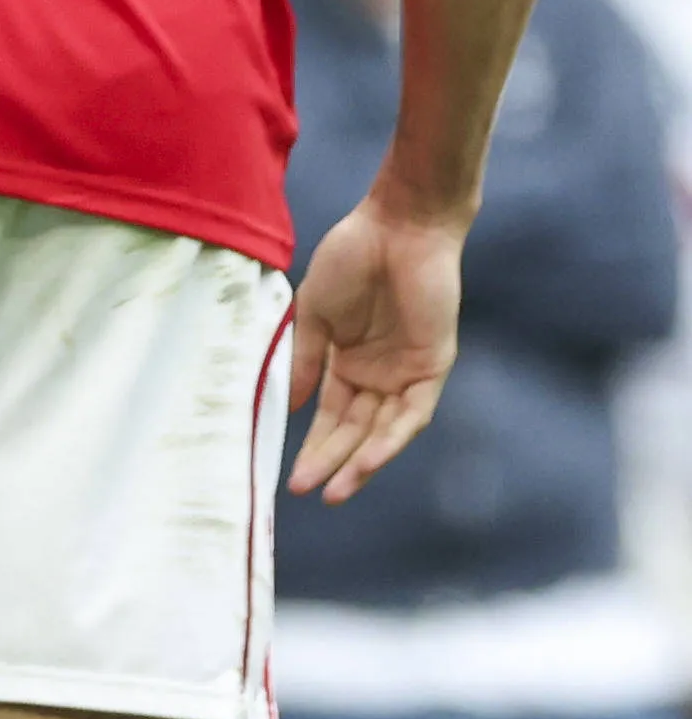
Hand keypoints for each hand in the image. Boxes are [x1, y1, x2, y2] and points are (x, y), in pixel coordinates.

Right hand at [285, 185, 467, 498]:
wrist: (397, 227)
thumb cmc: (351, 259)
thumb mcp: (314, 315)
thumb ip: (304, 360)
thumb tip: (285, 406)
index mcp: (349, 361)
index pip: (331, 416)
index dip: (312, 445)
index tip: (290, 476)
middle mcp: (380, 374)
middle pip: (355, 430)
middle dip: (330, 461)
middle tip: (304, 491)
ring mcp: (407, 372)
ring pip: (384, 430)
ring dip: (361, 462)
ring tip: (335, 491)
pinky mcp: (432, 365)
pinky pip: (413, 412)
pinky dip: (392, 438)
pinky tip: (369, 460)